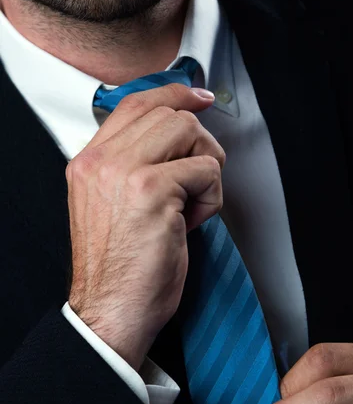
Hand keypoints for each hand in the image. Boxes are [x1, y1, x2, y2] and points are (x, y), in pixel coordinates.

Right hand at [67, 83, 224, 370]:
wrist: (111, 311)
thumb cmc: (118, 267)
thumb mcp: (112, 205)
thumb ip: (132, 166)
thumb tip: (176, 139)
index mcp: (90, 161)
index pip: (134, 103)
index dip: (173, 93)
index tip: (199, 96)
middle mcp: (102, 161)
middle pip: (170, 114)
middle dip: (199, 143)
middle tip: (197, 181)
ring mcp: (125, 172)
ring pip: (189, 131)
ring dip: (205, 168)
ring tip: (191, 204)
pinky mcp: (152, 191)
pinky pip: (205, 170)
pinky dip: (211, 197)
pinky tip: (192, 222)